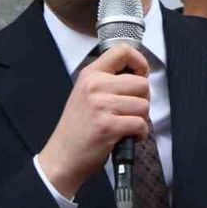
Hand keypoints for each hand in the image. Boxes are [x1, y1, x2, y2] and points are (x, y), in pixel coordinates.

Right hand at [38, 43, 150, 198]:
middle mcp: (95, 85)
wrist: (62, 157)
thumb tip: (140, 75)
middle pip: (141, 83)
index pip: (123, 50)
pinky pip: (141, 124)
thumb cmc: (78, 128)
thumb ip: (108, 81)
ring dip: (141, 119)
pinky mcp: (108, 126)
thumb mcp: (86, 93)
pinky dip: (139, 134)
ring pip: (144, 105)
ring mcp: (101, 105)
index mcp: (90, 74)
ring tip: (125, 125)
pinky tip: (127, 137)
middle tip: (129, 112)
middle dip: (142, 100)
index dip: (140, 62)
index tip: (140, 75)